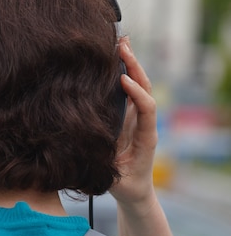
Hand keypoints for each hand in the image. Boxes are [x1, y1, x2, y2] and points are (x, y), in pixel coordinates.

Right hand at [110, 37, 157, 205]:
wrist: (134, 191)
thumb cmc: (122, 184)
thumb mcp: (113, 175)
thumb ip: (105, 159)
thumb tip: (88, 142)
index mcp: (146, 136)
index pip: (147, 108)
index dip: (136, 93)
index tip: (122, 81)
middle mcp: (144, 123)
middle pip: (146, 88)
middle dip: (134, 66)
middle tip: (122, 47)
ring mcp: (138, 118)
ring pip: (139, 86)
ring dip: (130, 65)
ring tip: (120, 44)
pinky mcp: (130, 117)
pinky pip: (129, 92)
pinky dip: (124, 73)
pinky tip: (115, 60)